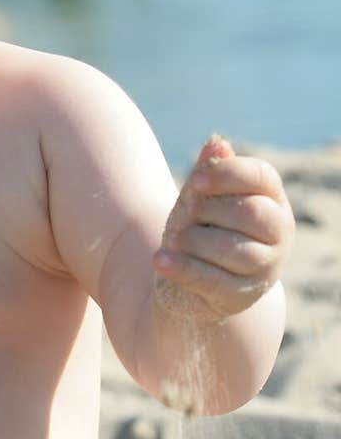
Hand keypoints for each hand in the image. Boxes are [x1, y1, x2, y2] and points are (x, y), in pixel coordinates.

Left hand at [152, 133, 294, 322]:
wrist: (189, 277)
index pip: (262, 176)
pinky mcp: (241, 296)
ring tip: (175, 238)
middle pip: (251, 212)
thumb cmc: (201, 227)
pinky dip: (183, 268)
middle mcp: (279, 233)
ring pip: (235, 249)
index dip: (229, 174)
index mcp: (272, 199)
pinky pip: (213, 281)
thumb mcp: (200, 197)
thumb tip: (216, 142)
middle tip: (186, 214)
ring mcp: (265, 268)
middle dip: (209, 210)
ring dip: (195, 240)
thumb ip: (208, 172)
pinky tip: (160, 259)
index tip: (195, 182)